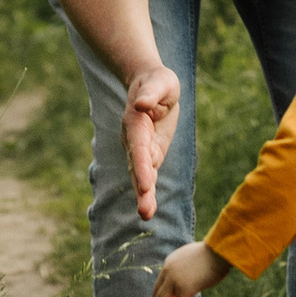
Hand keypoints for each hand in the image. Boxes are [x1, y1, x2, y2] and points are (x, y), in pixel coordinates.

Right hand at [122, 58, 181, 215]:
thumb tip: (141, 103)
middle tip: (145, 211)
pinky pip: (148, 175)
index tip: (144, 185)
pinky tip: (149, 209)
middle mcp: (135, 140)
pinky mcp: (150, 154)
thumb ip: (150, 93)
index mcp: (137, 122)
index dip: (141, 166)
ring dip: (144, 196)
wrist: (149, 85)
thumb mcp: (160, 81)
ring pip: (141, 175)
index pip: (139, 148)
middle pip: (137, 167)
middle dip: (141, 189)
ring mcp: (141, 149)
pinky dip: (148, 192)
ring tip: (146, 214)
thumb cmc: (157, 82)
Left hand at [152, 239, 230, 296]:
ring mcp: (174, 279)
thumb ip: (186, 272)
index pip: (160, 286)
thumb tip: (187, 287)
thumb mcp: (194, 262)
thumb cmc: (214, 256)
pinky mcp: (184, 287)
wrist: (220, 251)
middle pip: (156, 296)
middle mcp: (168, 271)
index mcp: (169, 264)